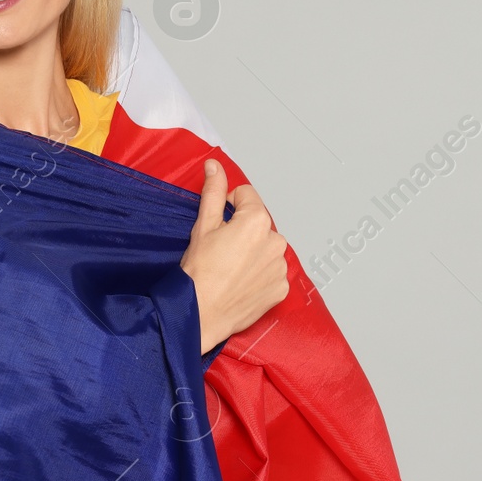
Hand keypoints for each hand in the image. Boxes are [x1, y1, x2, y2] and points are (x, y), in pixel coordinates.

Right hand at [179, 158, 289, 354]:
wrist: (200, 314)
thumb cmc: (199, 272)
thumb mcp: (203, 225)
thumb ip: (214, 192)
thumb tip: (215, 166)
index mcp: (258, 221)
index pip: (247, 196)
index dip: (229, 205)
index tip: (219, 223)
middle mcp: (276, 242)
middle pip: (259, 224)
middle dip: (243, 231)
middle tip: (222, 250)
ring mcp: (281, 267)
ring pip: (267, 248)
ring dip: (253, 253)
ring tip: (231, 268)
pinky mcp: (282, 288)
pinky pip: (272, 272)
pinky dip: (260, 274)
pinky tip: (241, 282)